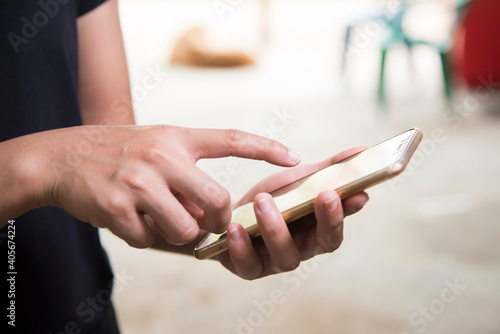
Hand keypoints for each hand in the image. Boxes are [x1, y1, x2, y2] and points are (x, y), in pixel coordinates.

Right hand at [26, 125, 300, 247]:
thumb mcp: (156, 147)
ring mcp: (138, 180)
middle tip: (204, 226)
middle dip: (215, 223)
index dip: (265, 148)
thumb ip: (187, 175)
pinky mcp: (116, 205)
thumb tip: (211, 219)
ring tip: (158, 221)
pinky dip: (143, 239)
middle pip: (216, 202)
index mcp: (177, 138)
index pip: (231, 139)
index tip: (294, 157)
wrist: (62, 157)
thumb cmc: (118, 154)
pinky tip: (128, 219)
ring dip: (177, 235)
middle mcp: (162, 156)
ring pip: (185, 229)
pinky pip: (148, 240)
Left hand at [217, 147, 368, 279]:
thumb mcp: (298, 180)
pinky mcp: (248, 268)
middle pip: (323, 242)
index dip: (349, 210)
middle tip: (325, 194)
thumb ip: (327, 170)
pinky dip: (242, 247)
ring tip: (262, 200)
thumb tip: (362, 150)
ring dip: (276, 227)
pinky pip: (248, 265)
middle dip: (327, 219)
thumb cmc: (271, 198)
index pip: (341, 222)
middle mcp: (302, 249)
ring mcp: (275, 261)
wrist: (230, 213)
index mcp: (317, 228)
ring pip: (285, 254)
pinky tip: (236, 227)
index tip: (359, 192)